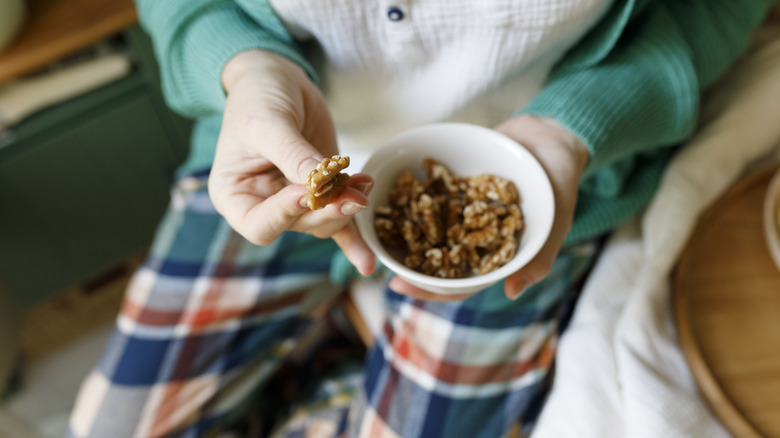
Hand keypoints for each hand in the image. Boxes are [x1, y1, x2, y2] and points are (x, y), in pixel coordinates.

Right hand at [209, 50, 375, 275]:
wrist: (277, 80)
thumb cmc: (257, 97)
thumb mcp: (268, 123)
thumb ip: (293, 155)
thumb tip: (320, 185)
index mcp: (234, 195)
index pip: (259, 225)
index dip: (285, 214)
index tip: (306, 192)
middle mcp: (263, 204)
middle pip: (297, 226)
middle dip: (327, 213)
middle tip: (353, 197)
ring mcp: (293, 201)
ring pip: (323, 222)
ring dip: (347, 209)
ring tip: (364, 185)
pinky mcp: (320, 193)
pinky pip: (337, 223)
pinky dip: (354, 238)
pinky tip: (368, 259)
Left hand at [389, 115, 587, 301]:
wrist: (552, 137)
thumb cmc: (559, 182)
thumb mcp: (555, 222)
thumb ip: (536, 257)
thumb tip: (512, 292)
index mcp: (494, 257)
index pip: (459, 284)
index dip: (431, 290)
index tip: (401, 286)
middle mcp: (474, 238)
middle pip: (436, 263)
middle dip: (410, 268)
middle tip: (380, 266)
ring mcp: (463, 213)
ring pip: (429, 231)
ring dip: (405, 234)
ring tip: (376, 234)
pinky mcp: (455, 187)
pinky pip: (431, 196)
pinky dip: (412, 198)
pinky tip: (389, 195)